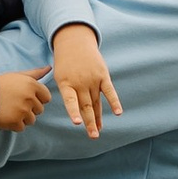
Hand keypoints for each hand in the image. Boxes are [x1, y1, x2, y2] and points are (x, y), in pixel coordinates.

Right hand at [0, 68, 51, 130]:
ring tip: (11, 109)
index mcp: (32, 85)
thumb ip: (35, 73)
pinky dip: (14, 124)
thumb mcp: (17, 75)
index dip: (37, 98)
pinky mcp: (15, 122)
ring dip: (23, 117)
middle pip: (39, 110)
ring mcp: (23, 111)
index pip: (46, 97)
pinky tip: (7, 116)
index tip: (26, 97)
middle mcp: (30, 98)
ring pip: (32, 120)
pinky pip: (22, 127)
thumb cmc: (0, 84)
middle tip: (15, 103)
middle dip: (30, 108)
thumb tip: (49, 68)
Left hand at [49, 24, 123, 139]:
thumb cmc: (65, 63)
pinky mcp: (102, 75)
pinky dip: (114, 102)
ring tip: (98, 131)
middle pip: (86, 106)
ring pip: (96, 102)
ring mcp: (92, 79)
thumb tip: (76, 113)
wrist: (74, 41)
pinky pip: (109, 91)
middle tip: (93, 136)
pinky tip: (118, 113)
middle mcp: (80, 82)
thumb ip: (68, 93)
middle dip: (89, 122)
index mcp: (66, 83)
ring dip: (98, 117)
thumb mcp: (59, 76)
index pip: (70, 100)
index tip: (77, 123)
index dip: (74, 112)